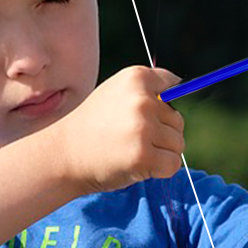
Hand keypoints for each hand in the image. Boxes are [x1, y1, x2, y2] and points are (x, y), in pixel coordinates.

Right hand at [55, 66, 185, 192]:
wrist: (64, 154)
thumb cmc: (95, 124)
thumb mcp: (116, 92)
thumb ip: (148, 89)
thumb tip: (183, 85)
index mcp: (136, 78)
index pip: (173, 85)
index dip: (161, 105)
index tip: (143, 114)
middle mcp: (142, 100)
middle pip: (179, 120)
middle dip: (161, 133)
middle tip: (131, 138)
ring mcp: (143, 128)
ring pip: (179, 143)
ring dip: (161, 152)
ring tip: (132, 151)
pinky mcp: (144, 156)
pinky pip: (173, 164)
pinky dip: (161, 169)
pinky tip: (138, 165)